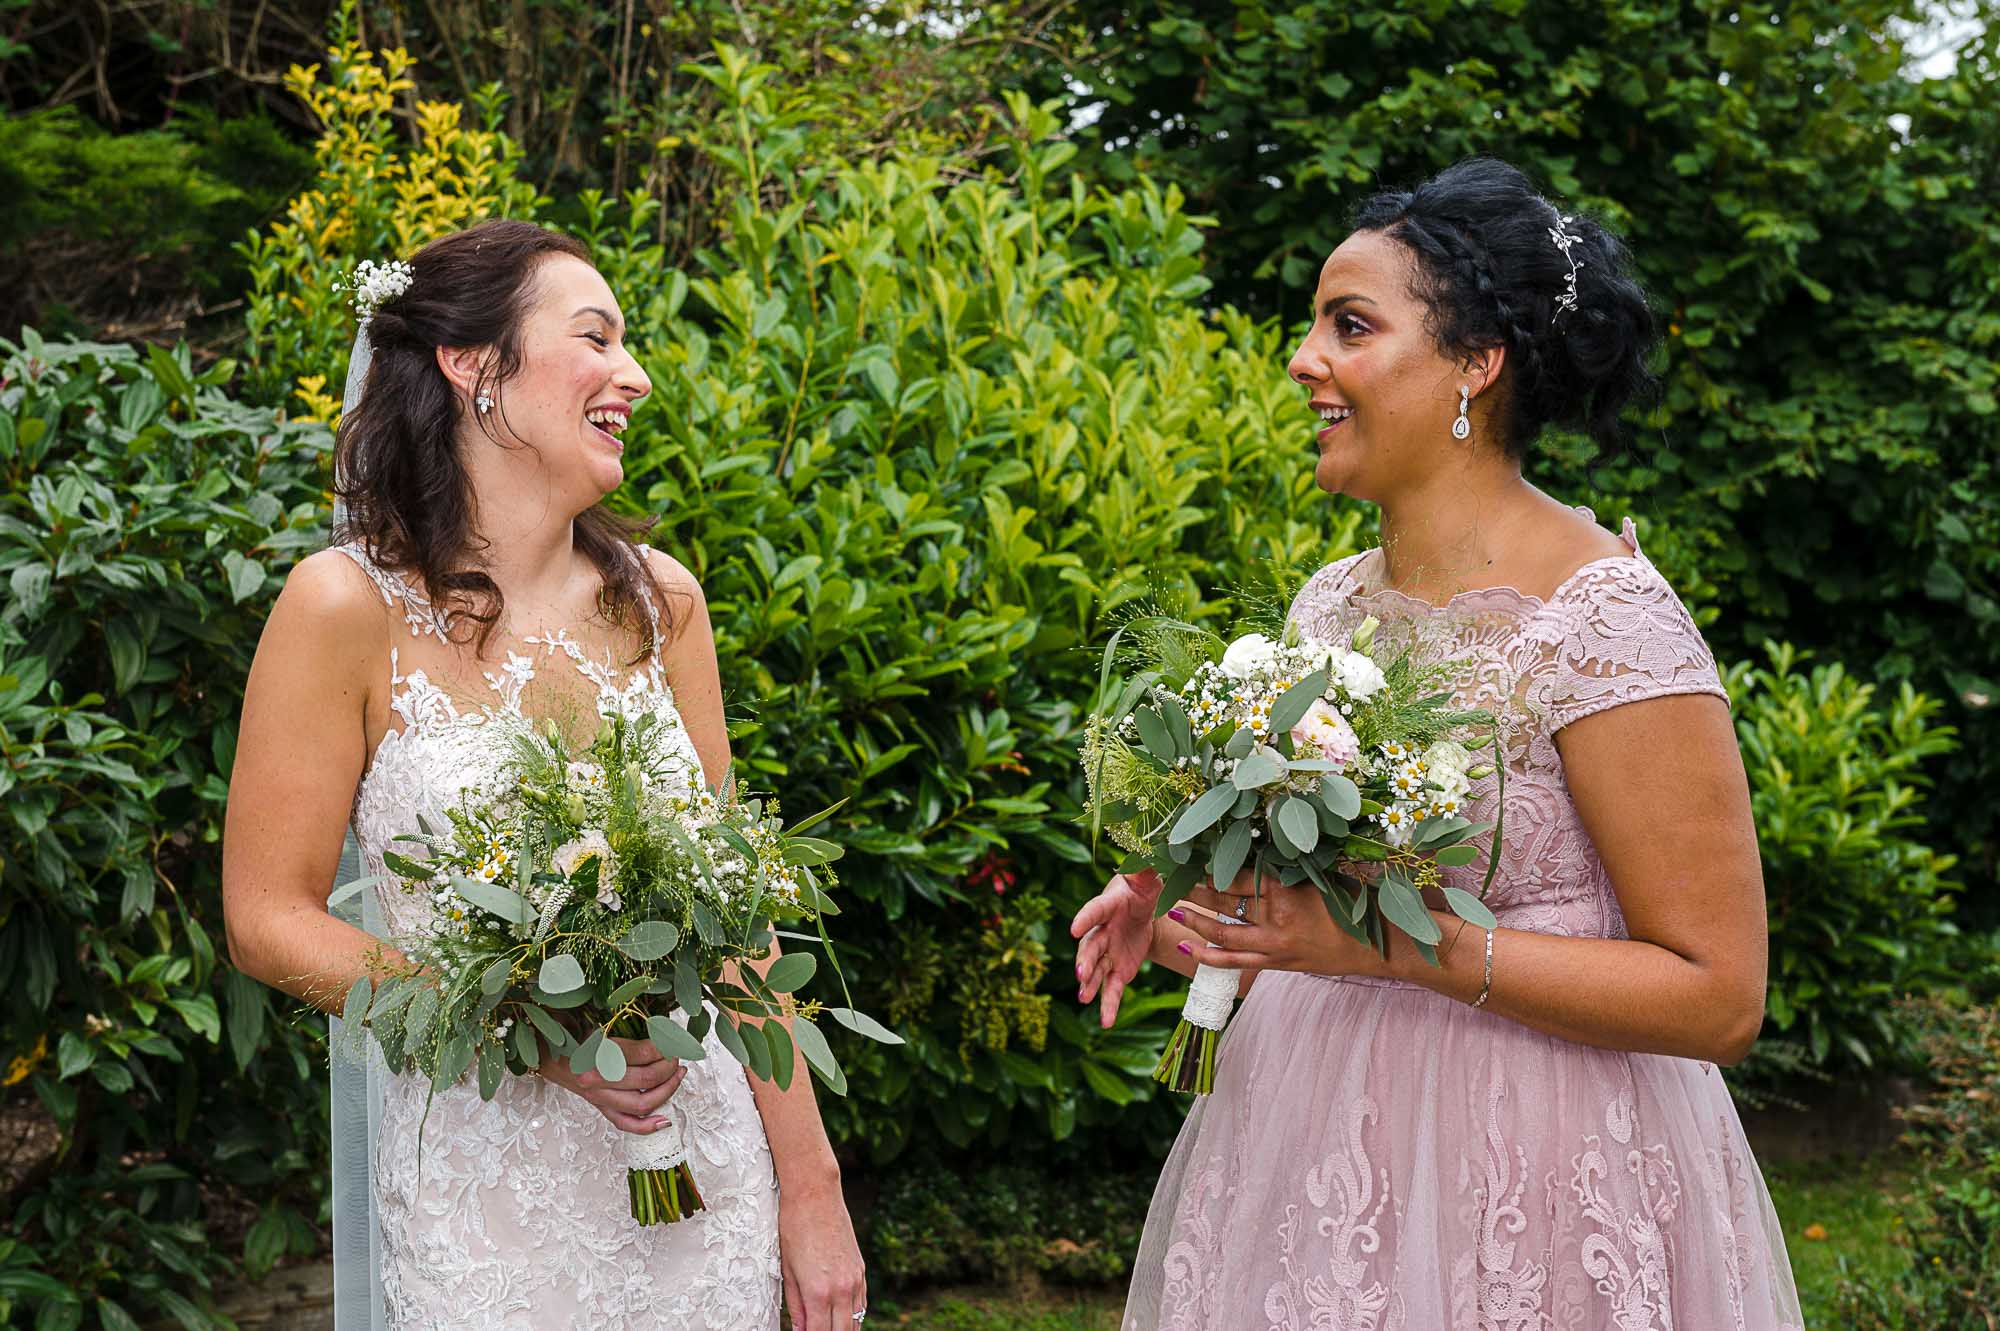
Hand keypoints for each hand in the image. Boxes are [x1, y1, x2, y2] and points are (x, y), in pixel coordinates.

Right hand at [539, 1035, 685, 1133]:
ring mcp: (599, 1097)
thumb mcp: (597, 1019)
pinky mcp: (600, 1107)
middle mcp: (597, 1079)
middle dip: (669, 1068)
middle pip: (646, 1080)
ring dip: (667, 1090)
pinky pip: (625, 1123)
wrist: (546, 1052)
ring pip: (641, 1104)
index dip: (665, 1048)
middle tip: (676, 1056)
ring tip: (678, 1075)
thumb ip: (625, 1023)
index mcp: (596, 1052)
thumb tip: (661, 1027)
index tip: (672, 1040)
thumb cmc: (573, 1032)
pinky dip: (647, 1126)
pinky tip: (665, 1120)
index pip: (643, 1054)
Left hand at [779, 1177, 866, 1330]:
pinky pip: (862, 1303)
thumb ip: (796, 1305)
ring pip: (856, 1322)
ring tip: (828, 1327)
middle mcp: (841, 1289)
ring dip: (842, 1330)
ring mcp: (855, 1279)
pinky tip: (842, 1318)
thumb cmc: (793, 1228)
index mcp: (818, 1292)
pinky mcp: (860, 1269)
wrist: (815, 1194)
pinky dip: (853, 1315)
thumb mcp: (788, 1270)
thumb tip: (800, 1329)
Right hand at [1071, 869, 1162, 1026]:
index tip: (1074, 928)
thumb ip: (1146, 869)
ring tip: (1084, 997)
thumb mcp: (1148, 877)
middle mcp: (1102, 931)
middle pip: (1091, 946)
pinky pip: (1112, 990)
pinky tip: (1105, 1022)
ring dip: (1090, 985)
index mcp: (1108, 905)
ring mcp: (1108, 953)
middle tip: (1080, 973)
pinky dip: (1109, 1006)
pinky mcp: (1118, 970)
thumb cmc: (1142, 887)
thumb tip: (1152, 851)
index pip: (1095, 910)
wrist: (1142, 908)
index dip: (1085, 918)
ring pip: (1096, 972)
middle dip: (1085, 960)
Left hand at [1170, 873, 1398, 979]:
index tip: (1188, 857)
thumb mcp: (1319, 874)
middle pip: (1223, 900)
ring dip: (1195, 921)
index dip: (1208, 866)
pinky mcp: (1277, 963)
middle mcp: (1276, 916)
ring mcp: (1274, 944)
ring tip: (1174, 908)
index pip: (1236, 874)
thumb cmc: (1351, 902)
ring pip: (1223, 932)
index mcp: (1286, 887)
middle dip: (1193, 889)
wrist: (1376, 945)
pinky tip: (1187, 948)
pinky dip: (1208, 957)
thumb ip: (1285, 867)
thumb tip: (1251, 848)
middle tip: (1168, 879)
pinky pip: (1234, 962)